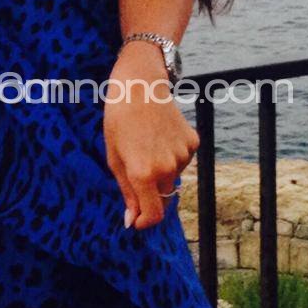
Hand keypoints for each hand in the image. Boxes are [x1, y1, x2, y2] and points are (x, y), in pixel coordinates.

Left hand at [103, 54, 198, 229]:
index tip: (138, 220)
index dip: (145, 222)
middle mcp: (167, 168)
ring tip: (146, 144)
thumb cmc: (119, 121)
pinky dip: (172, 155)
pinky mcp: (193, 143)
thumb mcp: (114, 158)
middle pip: (162, 196)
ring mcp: (183, 155)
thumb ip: (126, 192)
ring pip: (172, 177)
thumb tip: (132, 220)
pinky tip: (160, 135)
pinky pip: (182, 160)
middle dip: (150, 192)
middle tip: (136, 168)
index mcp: (143, 174)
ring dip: (161, 170)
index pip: (154, 215)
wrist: (140, 86)